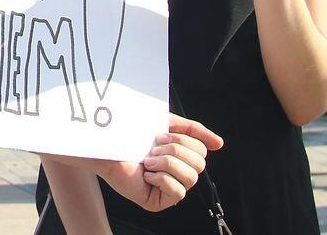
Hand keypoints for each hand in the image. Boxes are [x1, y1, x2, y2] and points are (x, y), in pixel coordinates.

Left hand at [48, 114, 223, 213]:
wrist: (107, 144)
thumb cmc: (133, 134)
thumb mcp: (167, 124)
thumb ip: (192, 131)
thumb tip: (220, 144)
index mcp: (180, 156)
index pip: (201, 151)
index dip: (182, 141)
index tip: (160, 135)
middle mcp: (177, 173)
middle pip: (199, 164)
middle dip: (174, 151)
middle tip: (153, 148)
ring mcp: (168, 189)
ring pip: (191, 177)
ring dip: (167, 163)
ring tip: (148, 160)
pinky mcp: (157, 202)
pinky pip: (177, 192)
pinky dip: (162, 178)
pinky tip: (146, 174)